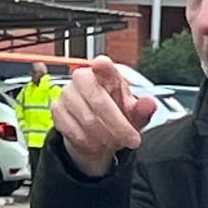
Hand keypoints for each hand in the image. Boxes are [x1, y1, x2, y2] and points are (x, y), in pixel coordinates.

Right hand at [49, 59, 158, 175]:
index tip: (102, 65)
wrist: (97, 135)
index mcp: (105, 73)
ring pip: (87, 119)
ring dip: (106, 136)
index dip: (102, 65)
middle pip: (98, 100)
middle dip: (118, 125)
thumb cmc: (116, 116)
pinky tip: (98, 142)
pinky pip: (74, 130)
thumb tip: (149, 103)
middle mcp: (83, 79)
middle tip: (132, 139)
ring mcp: (67, 94)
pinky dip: (90, 142)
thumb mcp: (134, 114)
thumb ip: (143, 109)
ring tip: (115, 140)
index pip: (103, 65)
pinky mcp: (57, 110)